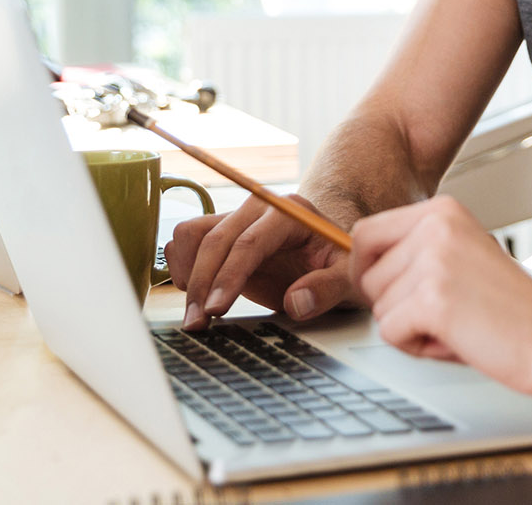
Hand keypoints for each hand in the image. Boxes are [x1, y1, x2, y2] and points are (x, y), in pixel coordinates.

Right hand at [166, 194, 352, 327]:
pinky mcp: (222, 231)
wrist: (330, 249)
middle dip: (201, 283)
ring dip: (187, 273)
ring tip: (196, 313)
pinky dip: (182, 265)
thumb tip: (296, 303)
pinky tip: (196, 294)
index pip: (249, 242)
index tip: (215, 309)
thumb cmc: (340, 261)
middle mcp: (257, 208)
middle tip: (198, 323)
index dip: (228, 276)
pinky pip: (187, 239)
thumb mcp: (349, 275)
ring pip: (192, 234)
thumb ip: (328, 288)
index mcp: (288, 213)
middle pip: (214, 239)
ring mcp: (236, 217)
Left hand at [351, 197, 531, 396]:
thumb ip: (415, 251)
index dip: (368, 270)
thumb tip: (358, 266)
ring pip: (377, 307)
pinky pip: (390, 332)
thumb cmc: (508, 308)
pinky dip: (417, 347)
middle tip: (440, 313)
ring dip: (409, 327)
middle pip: (365, 275)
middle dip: (392, 305)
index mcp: (441, 210)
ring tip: (455, 324)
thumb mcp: (459, 256)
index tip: (391, 292)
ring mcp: (433, 259)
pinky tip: (455, 339)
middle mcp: (435, 226)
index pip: (365, 233)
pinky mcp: (433, 298)